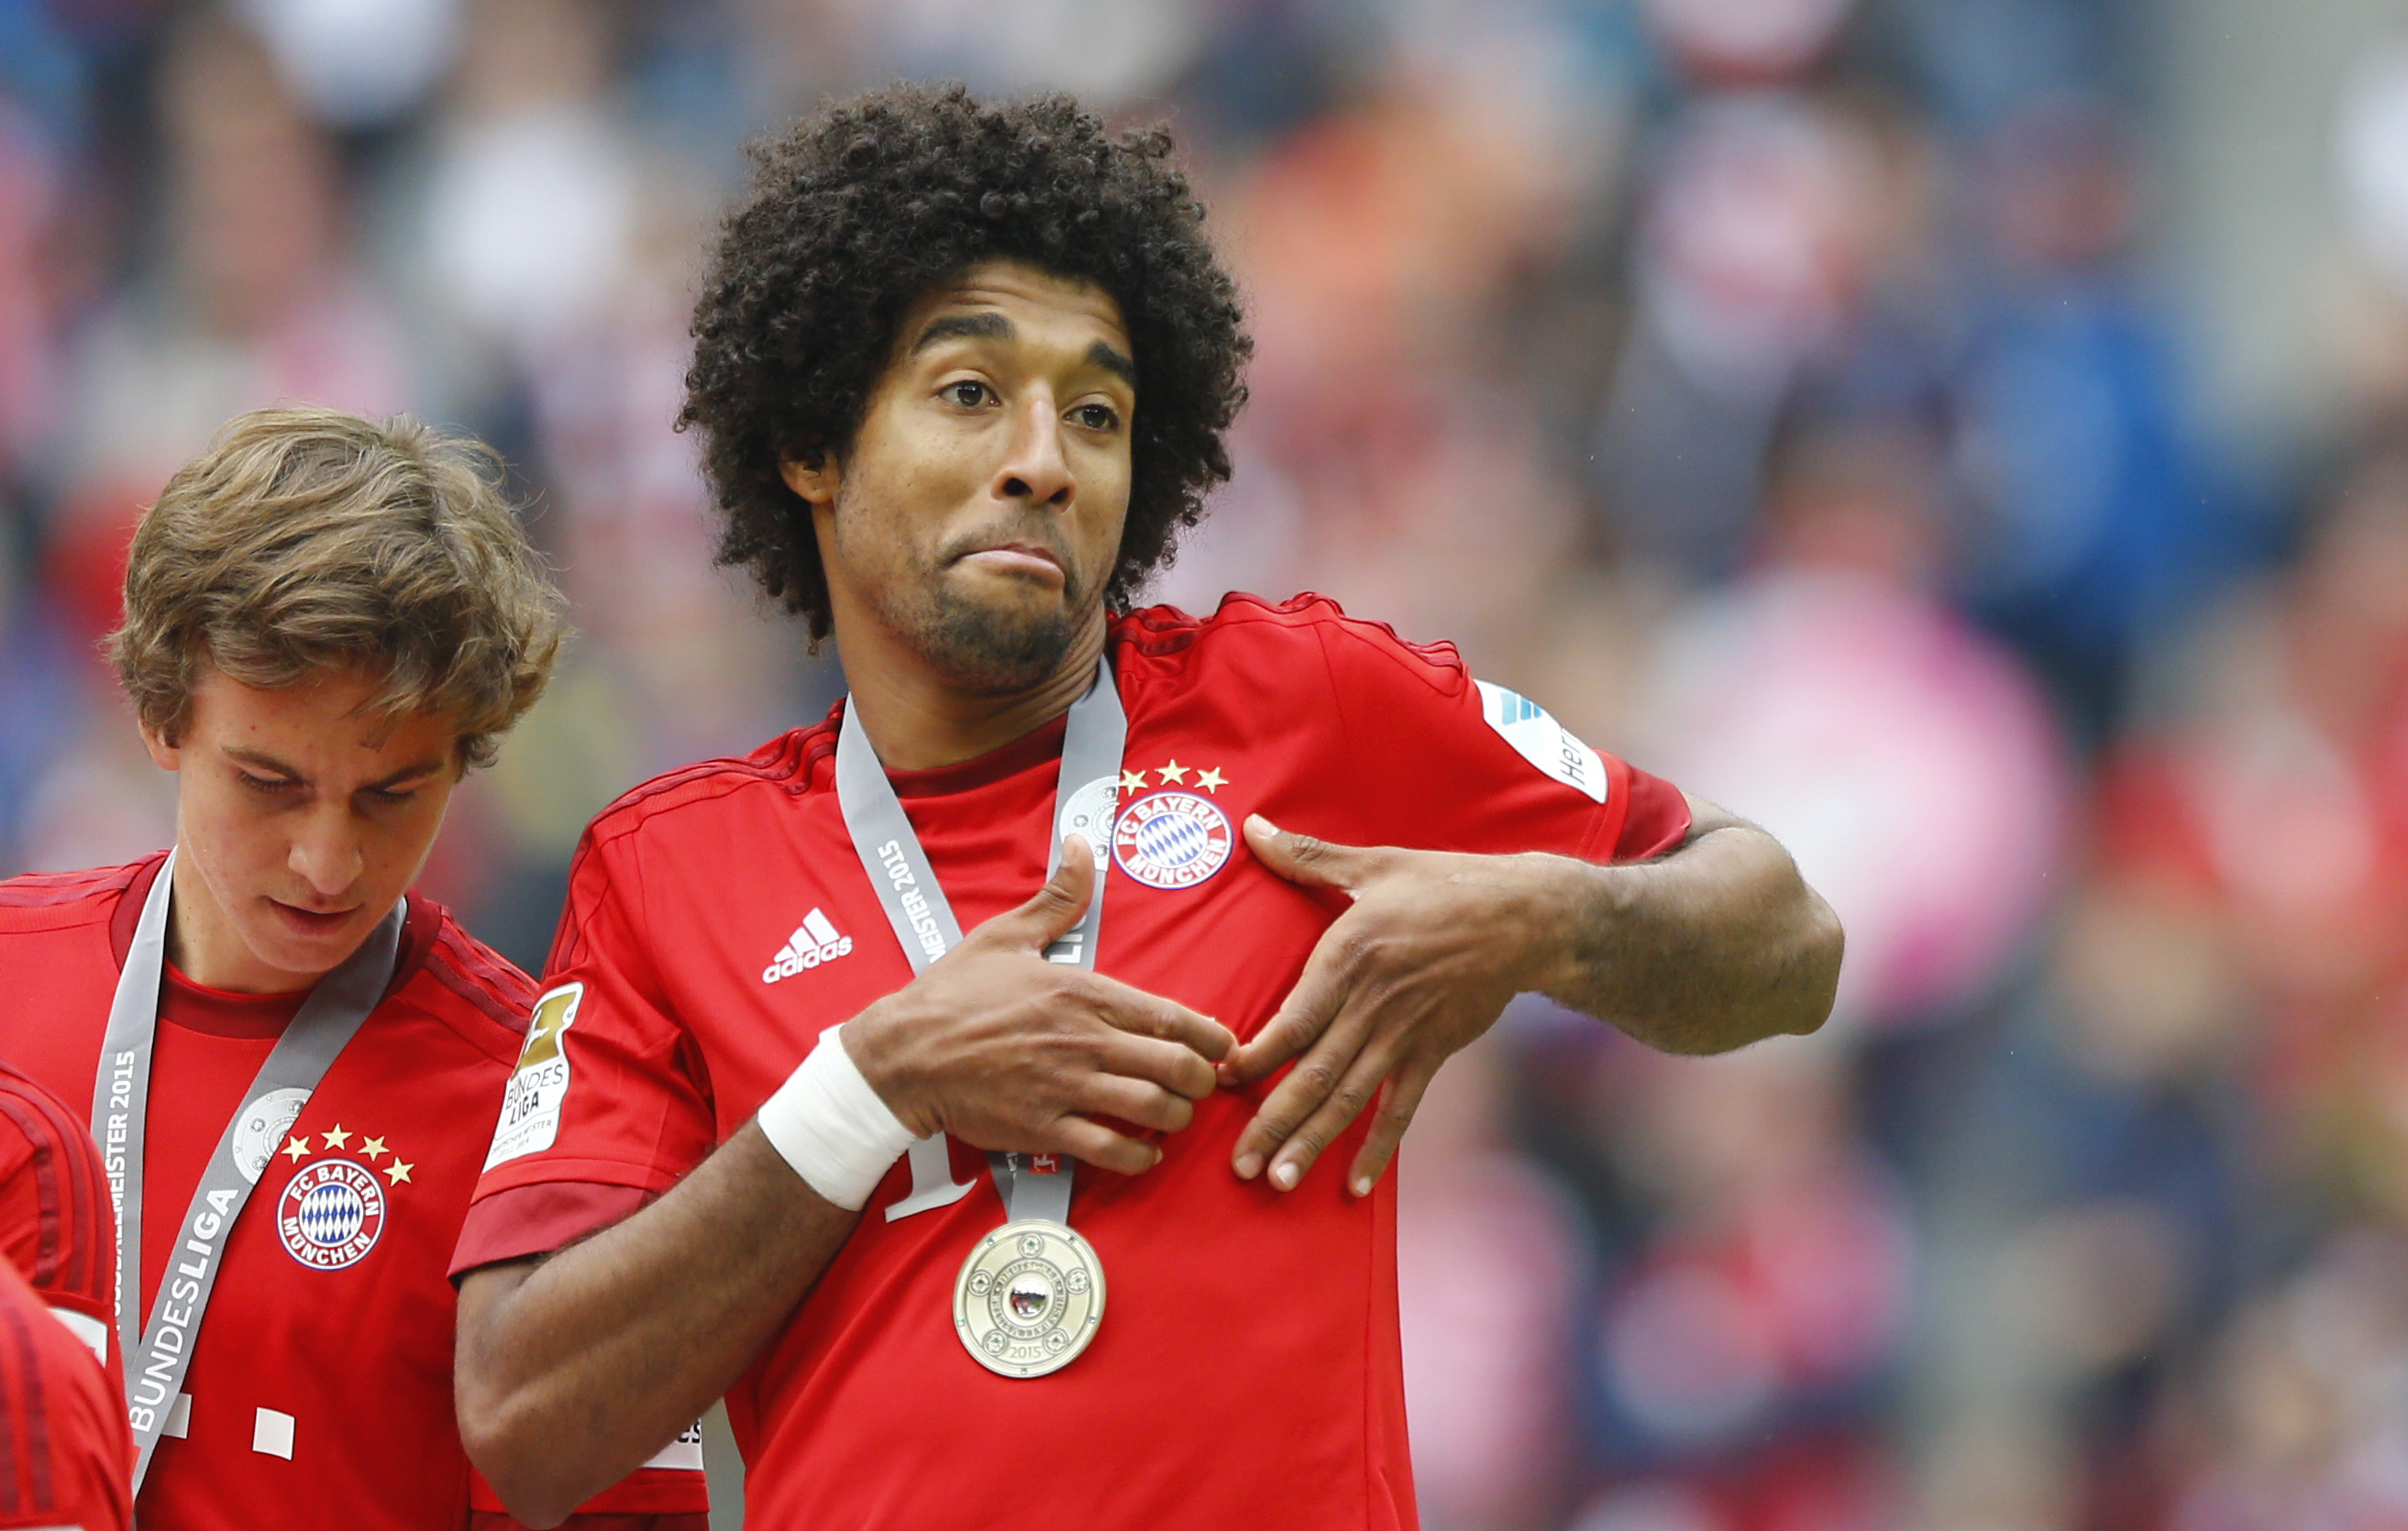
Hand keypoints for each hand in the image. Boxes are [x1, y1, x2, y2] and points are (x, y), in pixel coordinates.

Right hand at [846, 836, 1234, 1175]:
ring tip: (1174, 1114)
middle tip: (1202, 1084)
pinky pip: (1111, 1151)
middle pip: (1176, 1066)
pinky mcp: (1045, 1128)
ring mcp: (1066, 1087)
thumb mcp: (1006, 935)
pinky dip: (1140, 1158)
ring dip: (1177, 1117)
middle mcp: (1083, 1040)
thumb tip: (1082, 843)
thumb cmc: (952, 994)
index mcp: (1082, 991)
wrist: (902, 1055)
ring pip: (1152, 1109)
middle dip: (1203, 1080)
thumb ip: (1057, 897)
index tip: (1222, 1045)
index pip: (1171, 1015)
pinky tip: (1144, 1152)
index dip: (1210, 1036)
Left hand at [1225, 817, 1564, 1195]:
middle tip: (1240, 1165)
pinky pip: (1401, 1110)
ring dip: (1314, 1142)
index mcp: (1348, 958)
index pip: (1291, 1021)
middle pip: (1314, 1074)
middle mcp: (1372, 1005)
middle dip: (1273, 1122)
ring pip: (1350, 1100)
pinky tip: (1355, 1186)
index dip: (1254, 1058)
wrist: (1524, 917)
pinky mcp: (1432, 1053)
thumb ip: (1306, 855)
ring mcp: (1404, 1036)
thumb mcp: (1374, 864)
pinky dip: (1377, 1149)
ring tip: (1280, 1182)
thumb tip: (1249, 827)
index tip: (1220, 1080)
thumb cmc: (1443, 885)